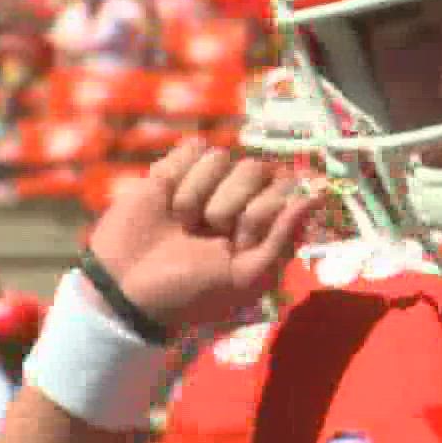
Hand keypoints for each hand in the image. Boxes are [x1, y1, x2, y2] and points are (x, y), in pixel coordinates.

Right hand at [87, 137, 319, 333]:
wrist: (125, 291)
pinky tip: (166, 202)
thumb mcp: (245, 280)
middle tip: (207, 233)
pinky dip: (177, 175)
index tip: (237, 242)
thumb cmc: (190, 293)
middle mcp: (239, 198)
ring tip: (182, 223)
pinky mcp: (173, 170)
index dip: (261, 211)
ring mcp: (206, 183)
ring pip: (220, 156)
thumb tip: (316, 197)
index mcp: (263, 224)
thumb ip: (284, 239)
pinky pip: (191, 148)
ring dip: (198, 194)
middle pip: (254, 167)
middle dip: (229, 204)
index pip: (285, 186)